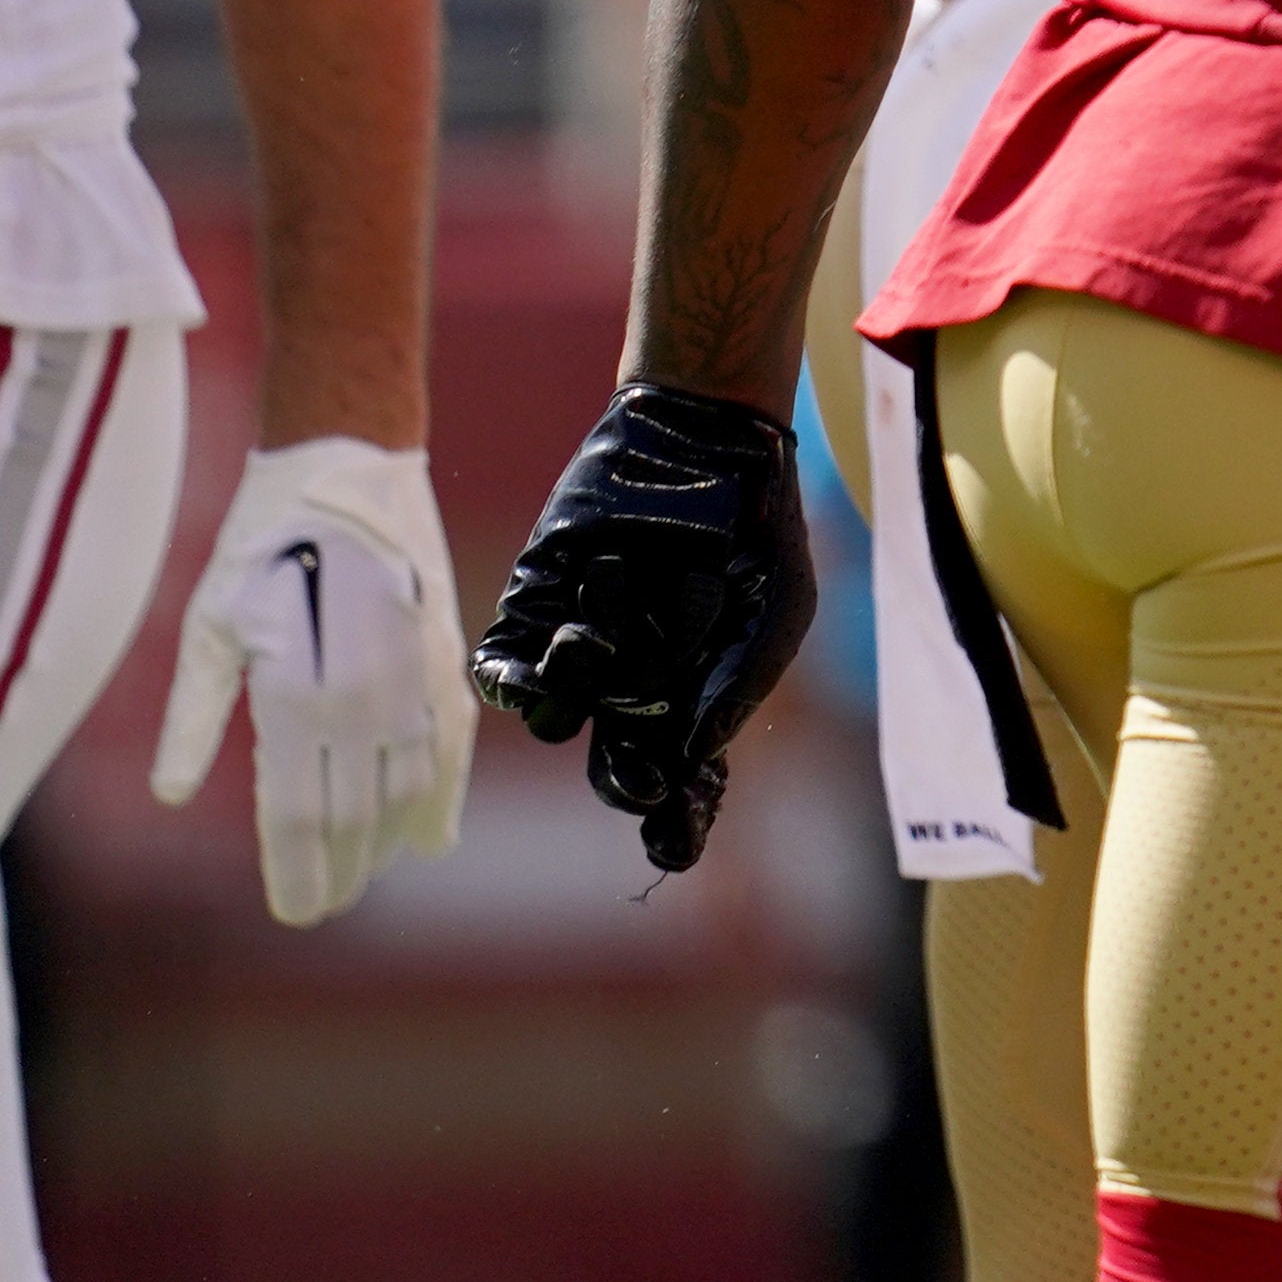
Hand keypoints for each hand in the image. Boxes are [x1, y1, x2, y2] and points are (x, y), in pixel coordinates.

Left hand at [147, 438, 473, 925]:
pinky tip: (431, 837)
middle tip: (321, 907)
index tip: (294, 914)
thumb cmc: (261, 546)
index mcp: (297, 697)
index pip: (299, 817)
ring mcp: (413, 681)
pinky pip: (451, 747)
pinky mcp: (445, 659)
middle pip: (355, 817)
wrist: (349, 469)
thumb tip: (170, 796)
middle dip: (339, 870)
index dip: (298, 873)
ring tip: (364, 874)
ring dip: (388, 842)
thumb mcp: (208, 626)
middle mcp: (363, 699)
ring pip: (410, 791)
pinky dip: (444, 797)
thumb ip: (193, 718)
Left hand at [466, 384, 816, 873]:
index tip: (674, 847)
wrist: (703, 435)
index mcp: (695, 695)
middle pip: (613, 769)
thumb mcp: (779, 607)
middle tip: (644, 766)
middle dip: (625, 780)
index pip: (681, 781)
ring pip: (557, 716)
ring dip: (577, 689)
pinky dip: (510, 676)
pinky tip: (534, 660)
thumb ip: (743, 684)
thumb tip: (691, 753)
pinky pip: (502, 670)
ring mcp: (580, 650)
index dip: (676, 822)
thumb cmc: (755, 524)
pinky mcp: (532, 608)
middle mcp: (633, 685)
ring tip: (605, 630)